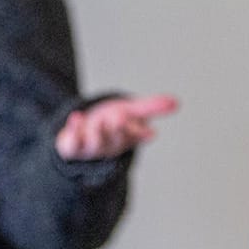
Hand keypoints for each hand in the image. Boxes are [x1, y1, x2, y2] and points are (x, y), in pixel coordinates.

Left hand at [55, 94, 179, 160]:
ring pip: (95, 143)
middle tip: (119, 118)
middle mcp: (110, 144)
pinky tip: (76, 117)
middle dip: (118, 130)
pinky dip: (73, 131)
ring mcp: (90, 146)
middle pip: (116, 140)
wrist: (82, 134)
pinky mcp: (71, 146)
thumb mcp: (132, 112)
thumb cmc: (110, 122)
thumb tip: (177, 102)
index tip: (149, 132)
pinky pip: (71, 145)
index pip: (136, 135)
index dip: (140, 132)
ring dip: (97, 133)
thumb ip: (151, 107)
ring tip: (100, 121)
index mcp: (127, 137)